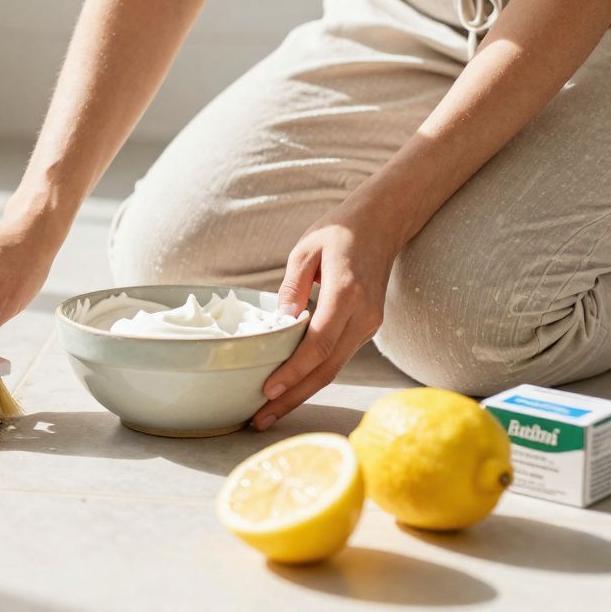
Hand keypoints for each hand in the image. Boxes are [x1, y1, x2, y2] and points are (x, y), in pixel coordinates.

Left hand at [253, 204, 401, 429]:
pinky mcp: (366, 328)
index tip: (268, 390)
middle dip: (293, 397)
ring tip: (268, 412)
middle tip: (259, 419)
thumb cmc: (340, 231)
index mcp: (346, 293)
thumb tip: (279, 323)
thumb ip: (291, 287)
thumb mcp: (305, 249)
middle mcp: (363, 315)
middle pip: (327, 368)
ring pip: (334, 369)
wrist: (383, 224)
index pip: (319, 343)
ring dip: (301, 393)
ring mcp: (369, 324)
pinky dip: (313, 377)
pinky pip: (337, 358)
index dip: (293, 371)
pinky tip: (290, 389)